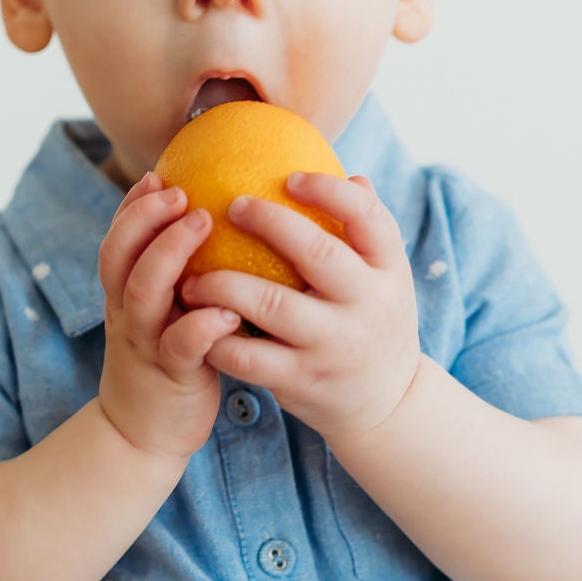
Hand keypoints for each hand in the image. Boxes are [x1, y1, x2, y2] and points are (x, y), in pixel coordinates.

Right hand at [98, 170, 244, 462]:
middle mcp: (128, 312)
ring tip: (202, 223)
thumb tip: (214, 224)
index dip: (132, 206)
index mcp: (126, 294)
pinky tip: (227, 308)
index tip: (157, 173)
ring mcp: (145, 342)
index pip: (118, 239)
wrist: (142, 435)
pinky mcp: (170, 374)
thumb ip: (177, 275)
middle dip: (145, 218)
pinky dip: (201, 324)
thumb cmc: (167, 362)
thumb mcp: (163, 313)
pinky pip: (180, 345)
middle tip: (179, 189)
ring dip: (168, 253)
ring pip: (143, 292)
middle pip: (120, 256)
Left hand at [178, 172, 421, 444]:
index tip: (290, 176)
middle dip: (268, 223)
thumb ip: (365, 235)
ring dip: (223, 283)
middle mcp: (367, 305)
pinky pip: (248, 355)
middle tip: (229, 206)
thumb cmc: (372, 324)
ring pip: (270, 304)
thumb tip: (350, 176)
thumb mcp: (385, 281)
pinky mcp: (302, 379)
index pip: (369, 217)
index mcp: (389, 271)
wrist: (386, 405)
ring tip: (192, 276)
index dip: (329, 191)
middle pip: (317, 252)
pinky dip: (215, 336)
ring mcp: (333, 345)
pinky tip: (192, 320)